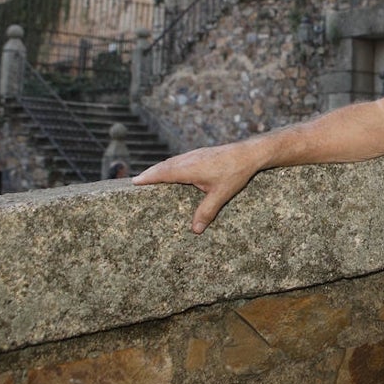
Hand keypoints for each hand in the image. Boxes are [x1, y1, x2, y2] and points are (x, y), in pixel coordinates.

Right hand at [133, 141, 265, 233]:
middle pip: (164, 166)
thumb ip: (206, 212)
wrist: (249, 153)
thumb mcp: (220, 195)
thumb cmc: (235, 172)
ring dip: (160, 168)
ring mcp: (195, 154)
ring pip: (172, 161)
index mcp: (188, 168)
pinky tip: (174, 170)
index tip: (134, 181)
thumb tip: (195, 231)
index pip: (163, 173)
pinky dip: (171, 164)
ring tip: (151, 176)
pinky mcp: (202, 153)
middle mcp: (188, 159)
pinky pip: (180, 159)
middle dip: (150, 173)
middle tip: (137, 180)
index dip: (148, 177)